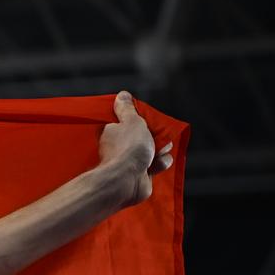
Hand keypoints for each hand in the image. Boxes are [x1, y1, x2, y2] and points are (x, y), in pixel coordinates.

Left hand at [99, 90, 173, 207]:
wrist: (127, 179)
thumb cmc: (128, 148)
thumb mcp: (130, 122)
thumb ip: (127, 109)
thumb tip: (122, 95)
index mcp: (114, 133)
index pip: (131, 124)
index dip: (143, 122)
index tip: (149, 122)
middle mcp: (121, 147)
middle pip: (147, 136)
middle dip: (158, 137)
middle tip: (158, 139)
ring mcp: (131, 162)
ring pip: (156, 150)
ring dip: (161, 152)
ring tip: (156, 154)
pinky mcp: (141, 174)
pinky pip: (158, 165)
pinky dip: (160, 164)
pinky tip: (156, 166)